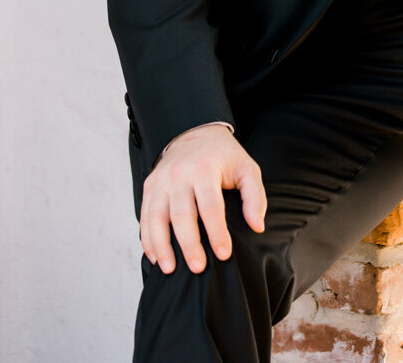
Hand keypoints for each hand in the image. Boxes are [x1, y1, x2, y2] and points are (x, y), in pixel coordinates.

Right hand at [140, 124, 265, 274]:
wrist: (197, 133)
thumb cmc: (224, 157)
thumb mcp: (247, 169)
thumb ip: (255, 197)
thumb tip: (257, 226)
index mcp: (204, 169)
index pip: (210, 206)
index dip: (217, 232)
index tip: (224, 254)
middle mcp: (179, 174)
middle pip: (182, 215)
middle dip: (189, 244)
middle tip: (198, 268)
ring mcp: (161, 181)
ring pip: (156, 218)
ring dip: (162, 246)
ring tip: (170, 269)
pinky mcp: (150, 186)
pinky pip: (145, 216)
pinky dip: (148, 238)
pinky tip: (155, 256)